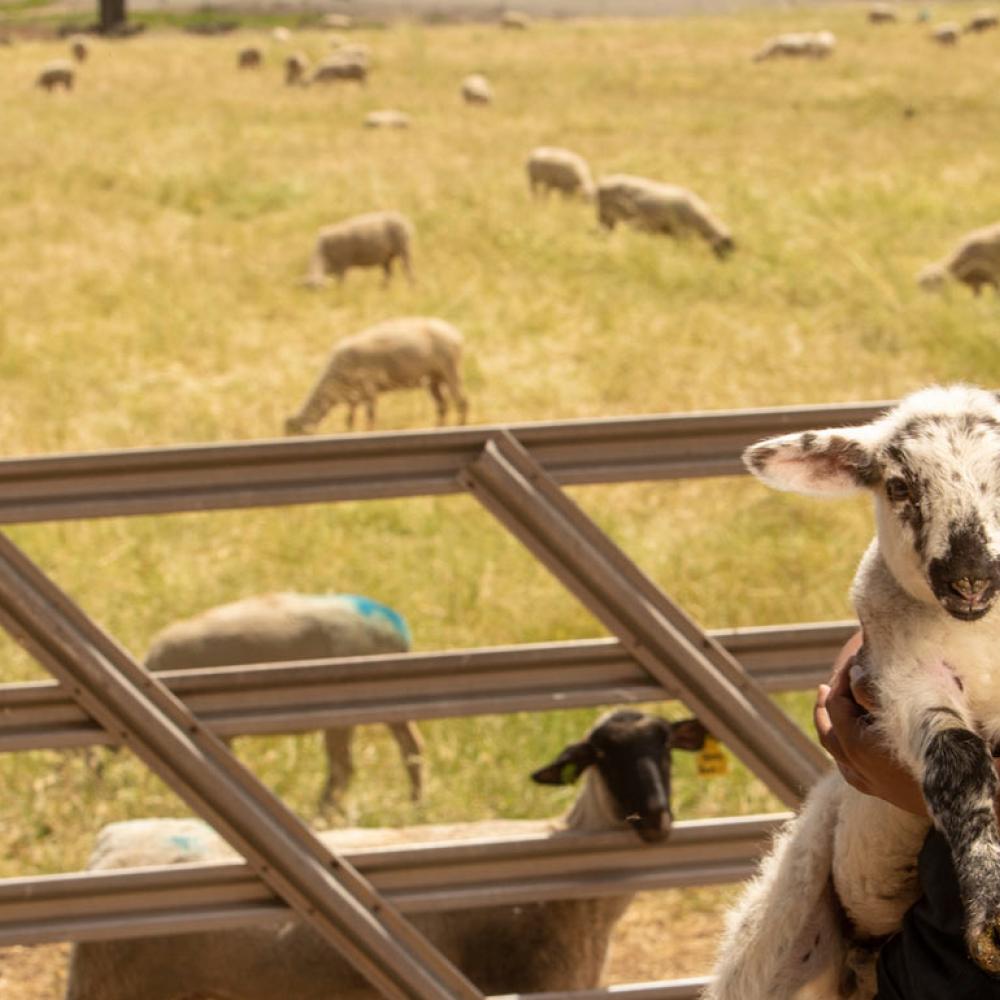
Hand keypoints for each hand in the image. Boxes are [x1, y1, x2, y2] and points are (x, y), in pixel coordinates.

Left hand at [813, 631, 927, 816]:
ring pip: (836, 752)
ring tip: (831, 711)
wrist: (960, 792)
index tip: (852, 663)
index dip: (842, 680)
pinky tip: (845, 746)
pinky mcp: (880, 792)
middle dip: (826, 705)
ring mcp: (866, 781)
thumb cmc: (932, 746)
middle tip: (827, 686)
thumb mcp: (902, 709)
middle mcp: (855, 765)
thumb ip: (871, 691)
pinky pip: (849, 770)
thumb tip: (853, 673)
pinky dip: (842, 753)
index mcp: (856, 744)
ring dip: (831, 728)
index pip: (836, 705)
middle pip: (828, 730)